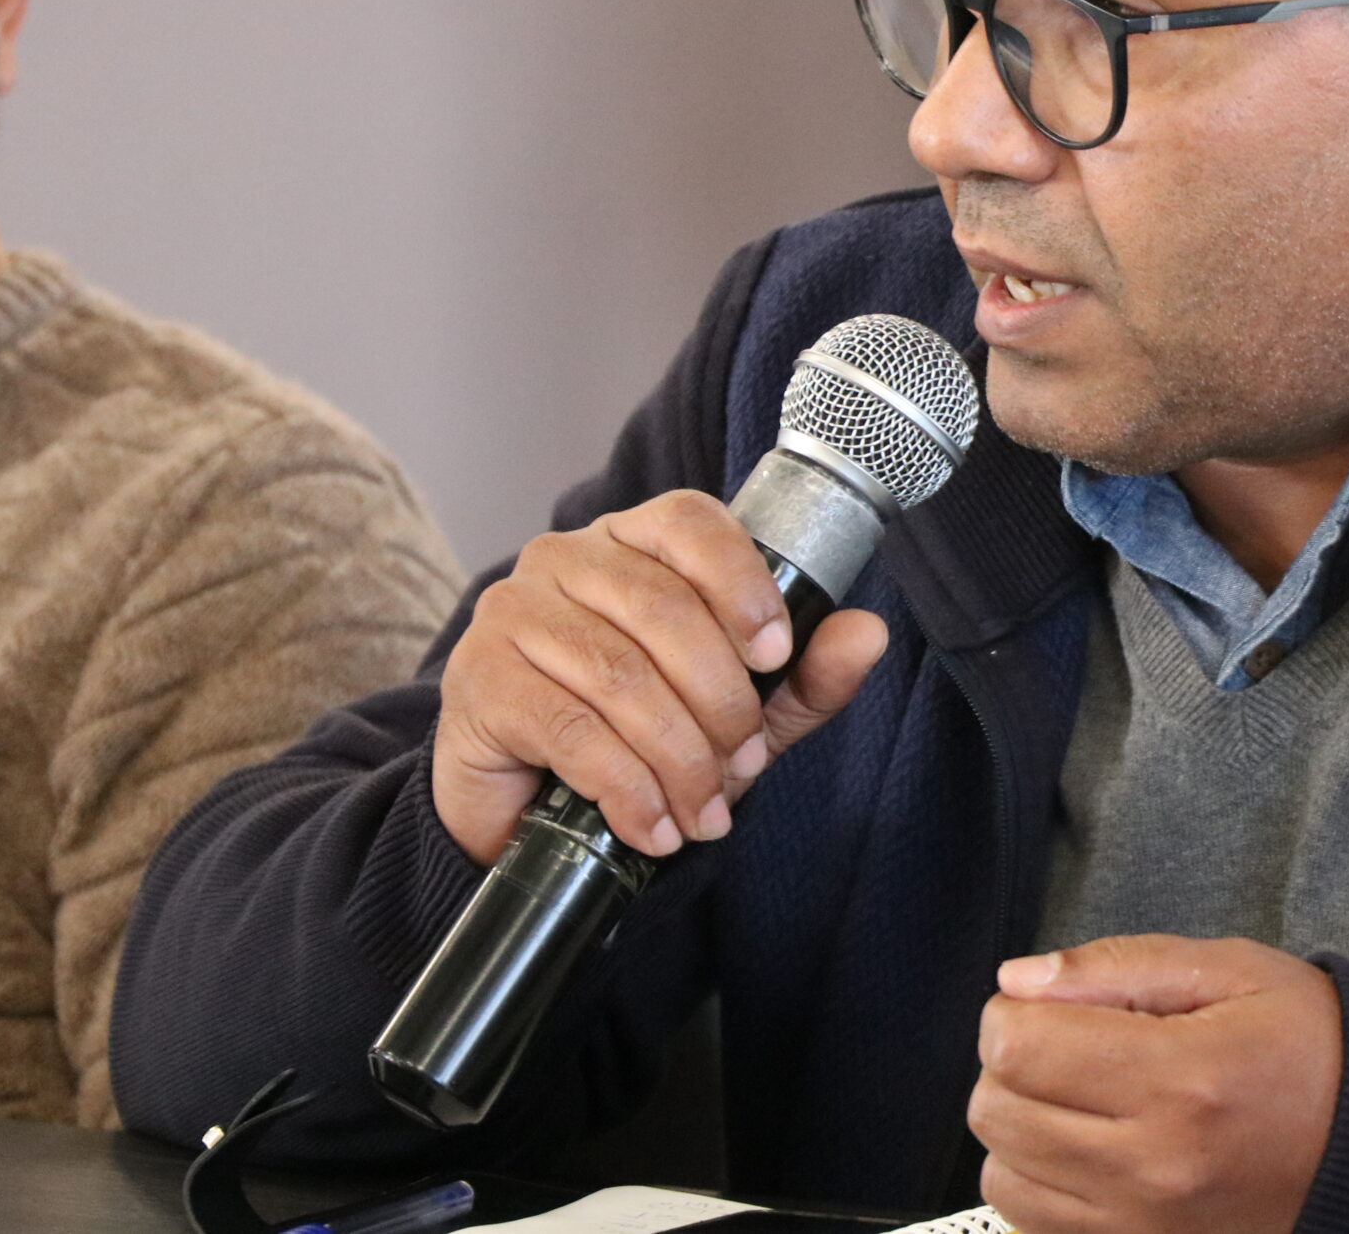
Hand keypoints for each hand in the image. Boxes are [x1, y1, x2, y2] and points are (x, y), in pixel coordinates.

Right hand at [432, 489, 889, 863]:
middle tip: (744, 765)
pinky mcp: (479, 683)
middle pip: (662, 609)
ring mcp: (514, 614)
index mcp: (633, 541)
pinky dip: (625, 788)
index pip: (689, 523)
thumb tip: (869, 633)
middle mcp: (565, 560)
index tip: (775, 655)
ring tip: (704, 812)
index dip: (740, 583)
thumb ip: (804, 674)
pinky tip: (652, 825)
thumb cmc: (638, 735)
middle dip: (720, 701)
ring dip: (678, 756)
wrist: (529, 808)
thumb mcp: (739, 708)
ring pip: (620, 676)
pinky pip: (570, 731)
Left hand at [970, 935, 1342, 1233]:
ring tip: (1082, 1101)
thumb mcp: (1229, 972)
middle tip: (1068, 1047)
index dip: (1011, 1013)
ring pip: (1003, 1178)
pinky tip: (1089, 1152)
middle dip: (1013, 1066)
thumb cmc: (1309, 1046)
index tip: (1049, 1006)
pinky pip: (1035, 1227)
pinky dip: (1042, 1186)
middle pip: (996, 1113)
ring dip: (1023, 1130)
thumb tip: (1015, 983)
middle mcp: (1155, 1167)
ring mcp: (1145, 1229)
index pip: (1018, 1050)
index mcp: (1181, 1080)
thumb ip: (1116, 967)